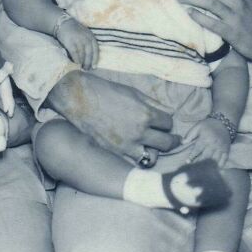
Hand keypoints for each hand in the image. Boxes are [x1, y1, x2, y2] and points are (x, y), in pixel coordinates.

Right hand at [46, 70, 179, 163]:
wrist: (78, 98)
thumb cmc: (105, 90)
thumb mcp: (133, 92)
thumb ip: (153, 103)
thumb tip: (169, 111)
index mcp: (145, 113)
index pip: (168, 123)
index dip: (167, 121)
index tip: (164, 121)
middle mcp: (139, 131)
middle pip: (166, 143)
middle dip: (172, 140)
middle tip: (174, 139)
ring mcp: (126, 145)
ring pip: (152, 158)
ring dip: (155, 152)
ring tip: (154, 148)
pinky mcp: (114, 152)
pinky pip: (133, 161)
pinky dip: (138, 157)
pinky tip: (137, 152)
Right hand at [56, 17, 98, 69]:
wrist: (64, 23)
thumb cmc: (75, 31)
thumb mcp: (85, 34)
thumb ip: (88, 43)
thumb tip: (90, 58)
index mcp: (91, 36)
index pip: (96, 50)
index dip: (95, 59)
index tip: (94, 67)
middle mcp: (86, 38)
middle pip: (89, 54)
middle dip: (88, 63)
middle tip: (86, 69)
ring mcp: (78, 40)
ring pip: (82, 55)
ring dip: (82, 63)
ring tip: (81, 68)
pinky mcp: (70, 42)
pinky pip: (74, 53)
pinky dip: (76, 59)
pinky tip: (76, 63)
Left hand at [183, 117, 231, 167]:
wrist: (223, 122)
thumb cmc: (208, 125)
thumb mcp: (198, 126)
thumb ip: (190, 134)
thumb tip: (182, 142)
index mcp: (205, 138)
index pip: (197, 150)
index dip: (192, 156)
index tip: (187, 162)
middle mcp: (213, 144)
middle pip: (206, 157)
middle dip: (199, 163)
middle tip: (193, 169)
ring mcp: (221, 148)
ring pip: (214, 160)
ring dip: (208, 166)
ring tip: (202, 172)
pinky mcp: (226, 150)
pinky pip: (224, 160)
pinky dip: (219, 166)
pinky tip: (215, 171)